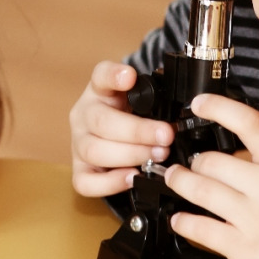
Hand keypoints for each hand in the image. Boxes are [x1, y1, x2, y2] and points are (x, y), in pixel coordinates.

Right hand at [69, 61, 173, 196]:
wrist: (116, 138)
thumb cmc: (132, 117)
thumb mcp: (142, 101)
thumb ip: (154, 100)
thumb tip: (180, 109)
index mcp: (100, 90)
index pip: (100, 75)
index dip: (113, 76)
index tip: (130, 77)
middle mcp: (84, 114)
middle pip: (101, 121)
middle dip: (138, 131)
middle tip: (165, 136)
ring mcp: (78, 143)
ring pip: (93, 150)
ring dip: (130, 155)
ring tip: (157, 155)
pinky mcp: (79, 169)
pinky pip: (85, 181)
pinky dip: (110, 182)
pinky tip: (132, 176)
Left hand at [163, 95, 258, 258]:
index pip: (250, 124)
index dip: (219, 108)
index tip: (200, 104)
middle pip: (213, 161)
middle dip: (195, 160)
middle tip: (190, 162)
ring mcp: (254, 219)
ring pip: (201, 190)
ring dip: (180, 182)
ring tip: (175, 179)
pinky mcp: (244, 248)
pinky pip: (203, 230)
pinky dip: (184, 222)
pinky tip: (180, 218)